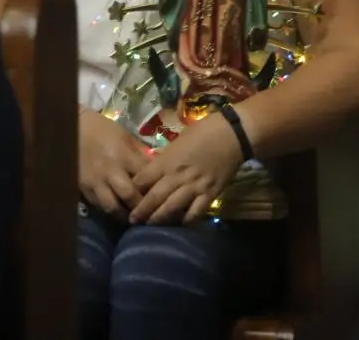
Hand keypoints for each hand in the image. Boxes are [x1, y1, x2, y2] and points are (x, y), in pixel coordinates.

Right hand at [78, 108, 149, 216]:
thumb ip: (141, 154)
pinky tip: (115, 210)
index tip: (160, 195)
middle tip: (148, 212)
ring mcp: (95, 181)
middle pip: (129, 197)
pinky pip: (98, 205)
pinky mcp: (83, 187)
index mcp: (124, 155)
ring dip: (124, 214)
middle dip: (140, 207)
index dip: (154, 189)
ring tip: (131, 217)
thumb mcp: (126, 136)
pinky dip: (108, 210)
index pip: (144, 178)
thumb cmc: (103, 129)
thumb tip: (157, 168)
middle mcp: (110, 171)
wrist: (74, 127)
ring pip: (112, 207)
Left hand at [128, 112, 243, 225]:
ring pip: (172, 208)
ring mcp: (194, 186)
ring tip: (150, 226)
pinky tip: (179, 225)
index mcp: (167, 160)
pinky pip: (195, 212)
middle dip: (142, 211)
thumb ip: (165, 159)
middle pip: (154, 197)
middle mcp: (178, 176)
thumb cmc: (202, 132)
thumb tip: (153, 171)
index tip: (126, 197)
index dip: (133, 190)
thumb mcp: (177, 142)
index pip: (144, 179)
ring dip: (159, 219)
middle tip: (132, 220)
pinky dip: (186, 220)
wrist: (232, 134)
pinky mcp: (210, 194)